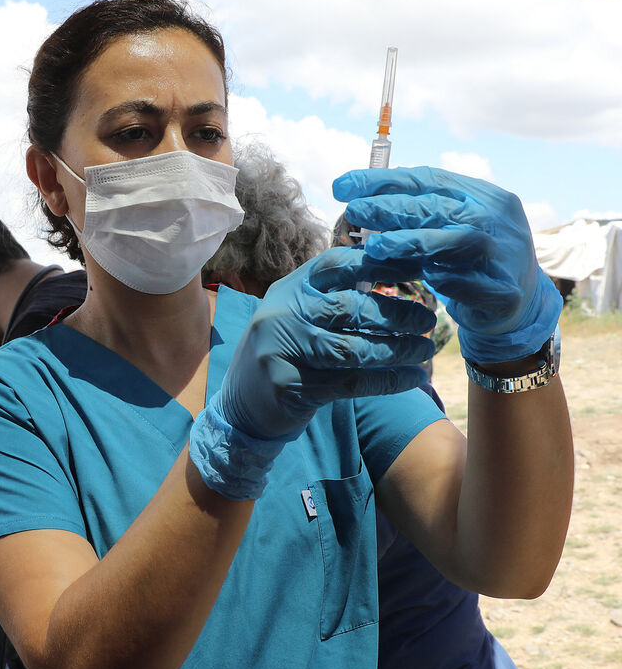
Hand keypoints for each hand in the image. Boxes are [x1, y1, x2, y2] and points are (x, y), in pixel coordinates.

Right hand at [191, 248, 434, 498]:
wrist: (240, 406)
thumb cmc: (283, 353)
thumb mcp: (297, 314)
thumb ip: (332, 295)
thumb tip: (395, 272)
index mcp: (289, 289)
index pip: (337, 264)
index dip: (380, 263)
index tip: (418, 267)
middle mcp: (283, 315)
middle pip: (351, 307)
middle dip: (397, 313)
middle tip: (429, 320)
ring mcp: (285, 351)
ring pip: (354, 348)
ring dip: (398, 349)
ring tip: (425, 349)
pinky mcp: (293, 387)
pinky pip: (352, 381)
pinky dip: (389, 380)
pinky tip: (413, 378)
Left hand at [334, 166, 560, 363]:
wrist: (516, 305)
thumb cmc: (464, 261)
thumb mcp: (441, 231)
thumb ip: (410, 216)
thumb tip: (356, 198)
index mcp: (483, 195)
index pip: (429, 179)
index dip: (383, 181)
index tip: (341, 186)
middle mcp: (498, 220)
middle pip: (442, 207)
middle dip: (393, 208)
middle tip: (354, 211)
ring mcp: (508, 256)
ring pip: (461, 240)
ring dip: (415, 241)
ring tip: (375, 246)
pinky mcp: (506, 294)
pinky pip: (477, 285)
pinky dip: (451, 281)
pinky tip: (426, 278)